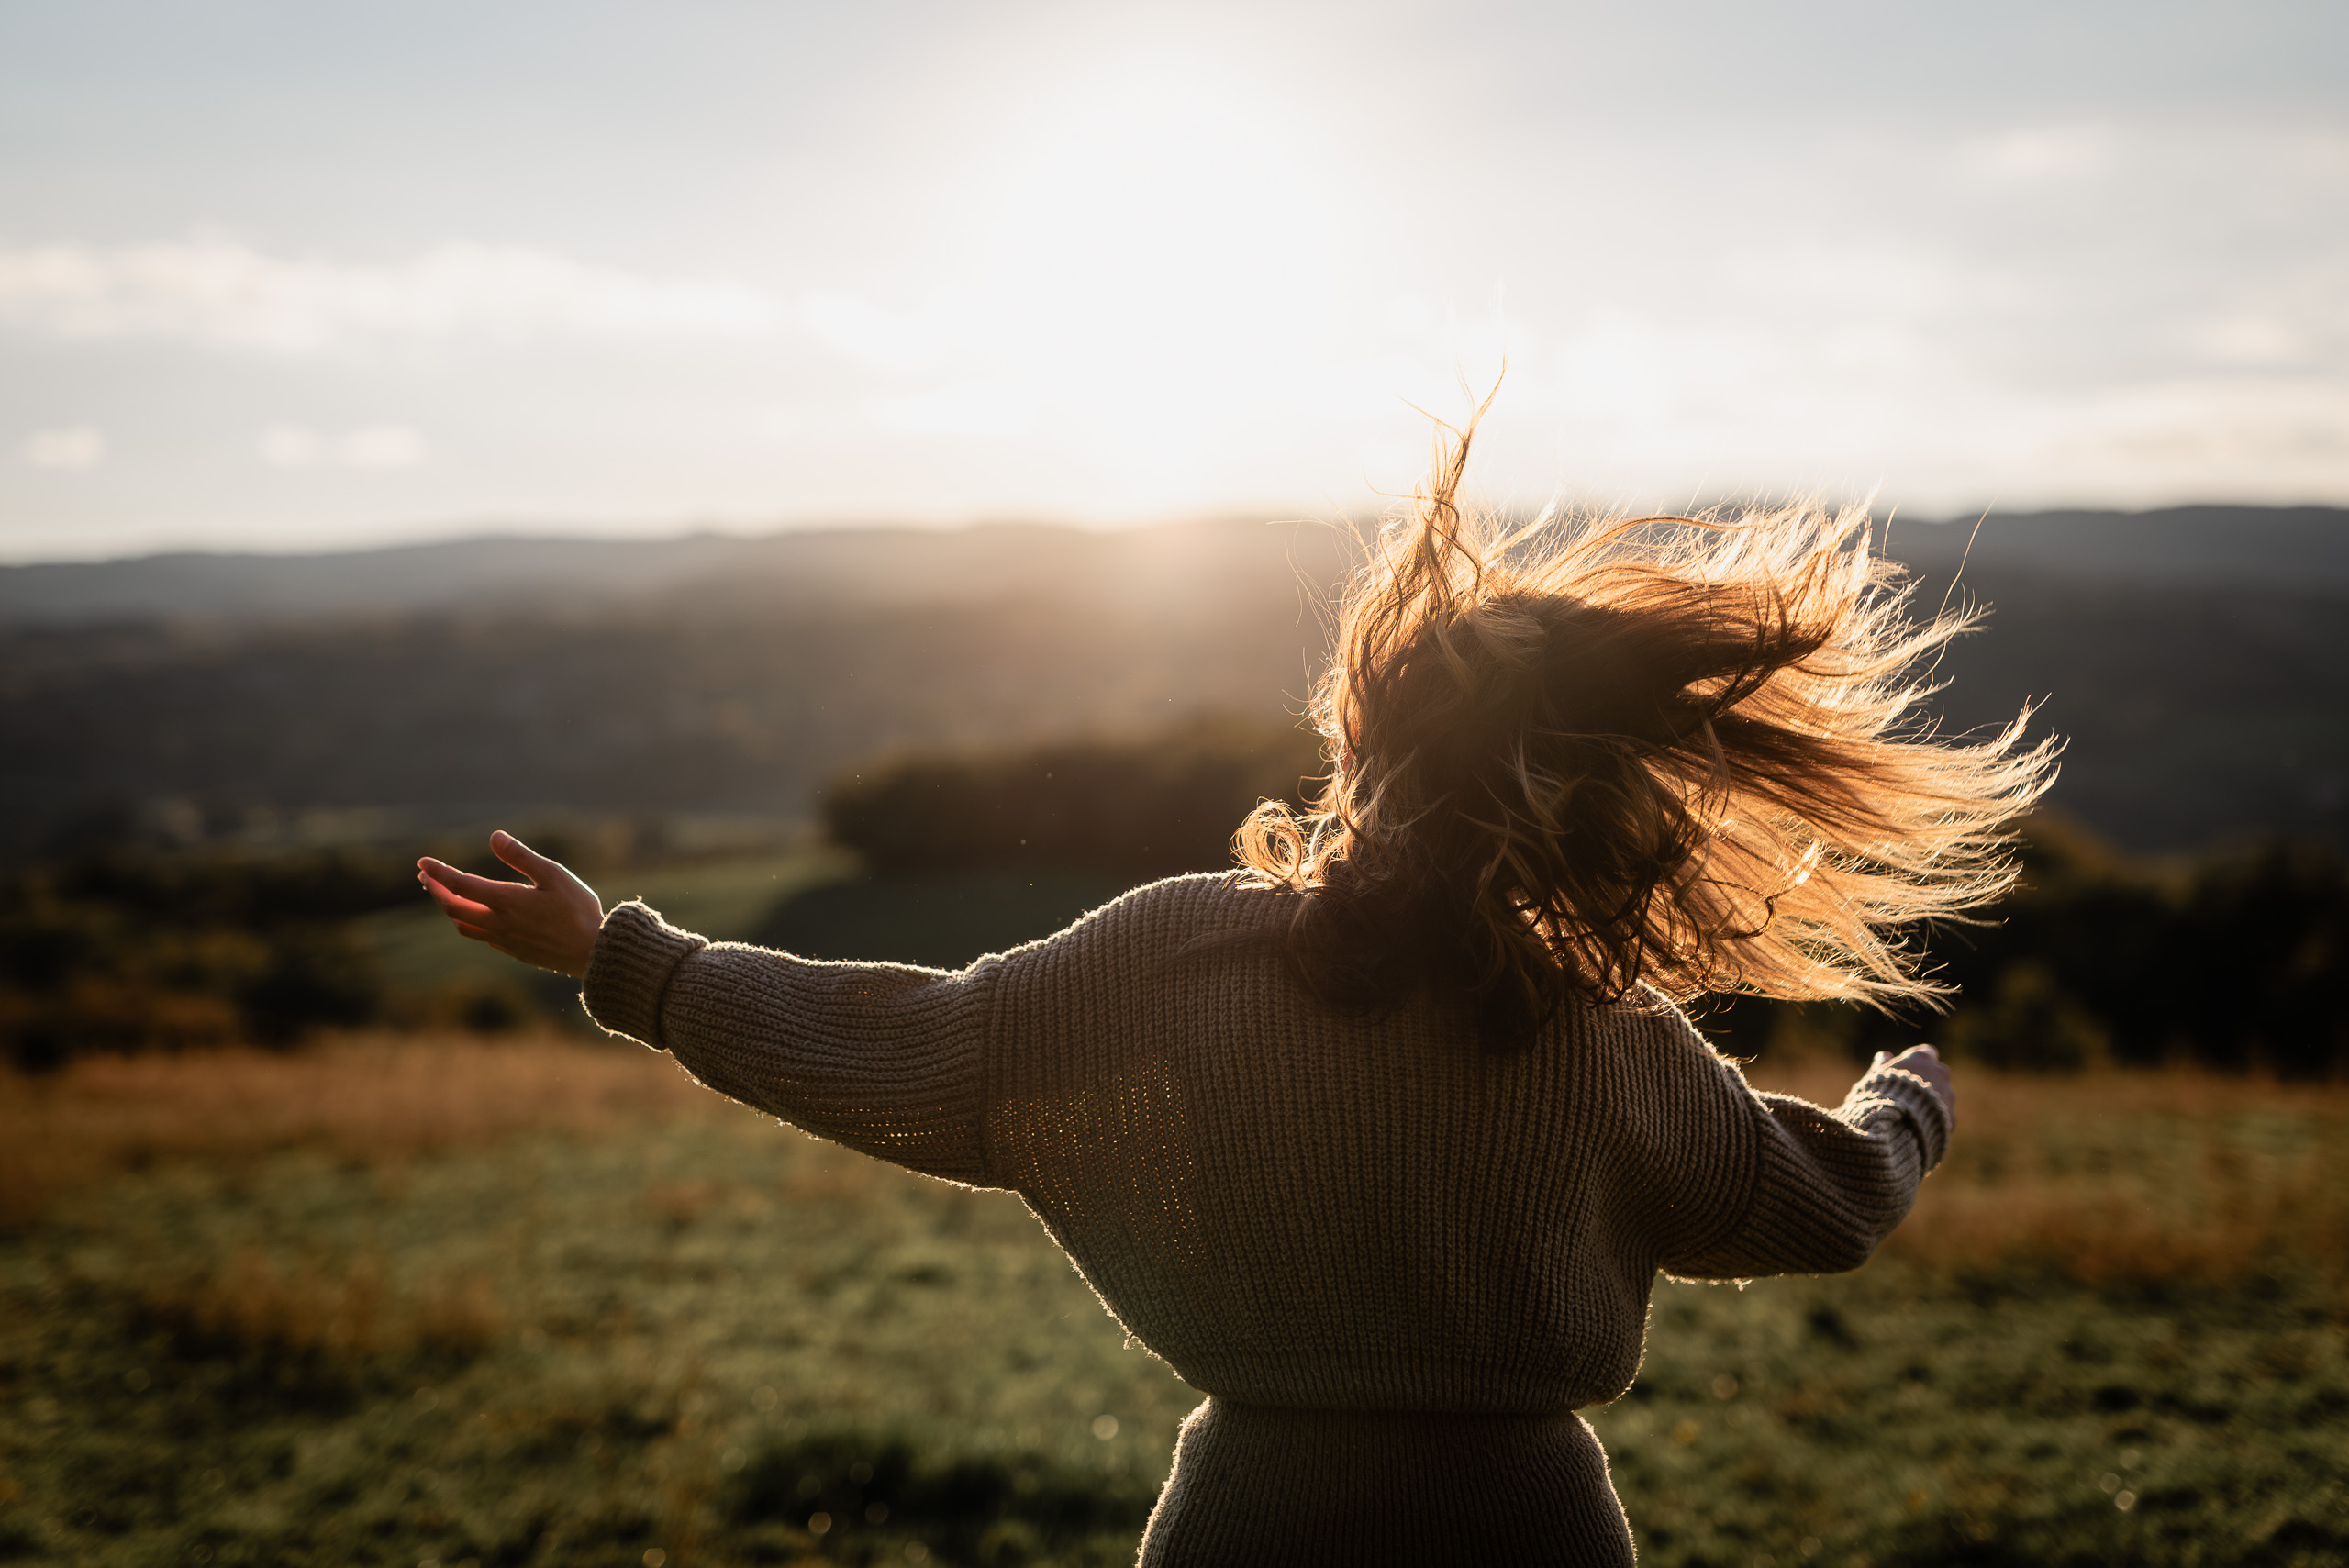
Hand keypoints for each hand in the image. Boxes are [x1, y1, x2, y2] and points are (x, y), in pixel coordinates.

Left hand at [418, 831, 603, 978]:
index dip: (438, 872)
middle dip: (436, 890)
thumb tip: (494, 837)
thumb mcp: (554, 875)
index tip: (422, 862)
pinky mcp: (514, 951)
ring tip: (444, 895)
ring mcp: (504, 940)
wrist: (593, 953)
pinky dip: (469, 923)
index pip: (459, 885)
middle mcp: (499, 923)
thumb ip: (521, 856)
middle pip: (453, 907)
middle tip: (426, 876)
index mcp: (506, 901)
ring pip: (463, 926)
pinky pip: (481, 937)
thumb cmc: (578, 910)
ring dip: (449, 909)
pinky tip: (476, 916)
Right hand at [1871, 1044, 1954, 1130]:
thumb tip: (1884, 1056)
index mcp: (1921, 1058)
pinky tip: (1918, 1127)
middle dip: (1927, 1082)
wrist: (1895, 1126)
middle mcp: (1939, 1072)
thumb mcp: (1875, 1078)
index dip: (1917, 1063)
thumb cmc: (1880, 1097)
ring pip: (1942, 1096)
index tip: (1908, 1072)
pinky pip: (1942, 1116)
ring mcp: (1948, 1094)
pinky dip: (1933, 1120)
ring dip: (1931, 1102)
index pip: (1926, 1053)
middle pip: (1937, 1074)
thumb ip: (1882, 1065)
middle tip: (1908, 1096)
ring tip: (1912, 1116)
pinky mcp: (1951, 1116)